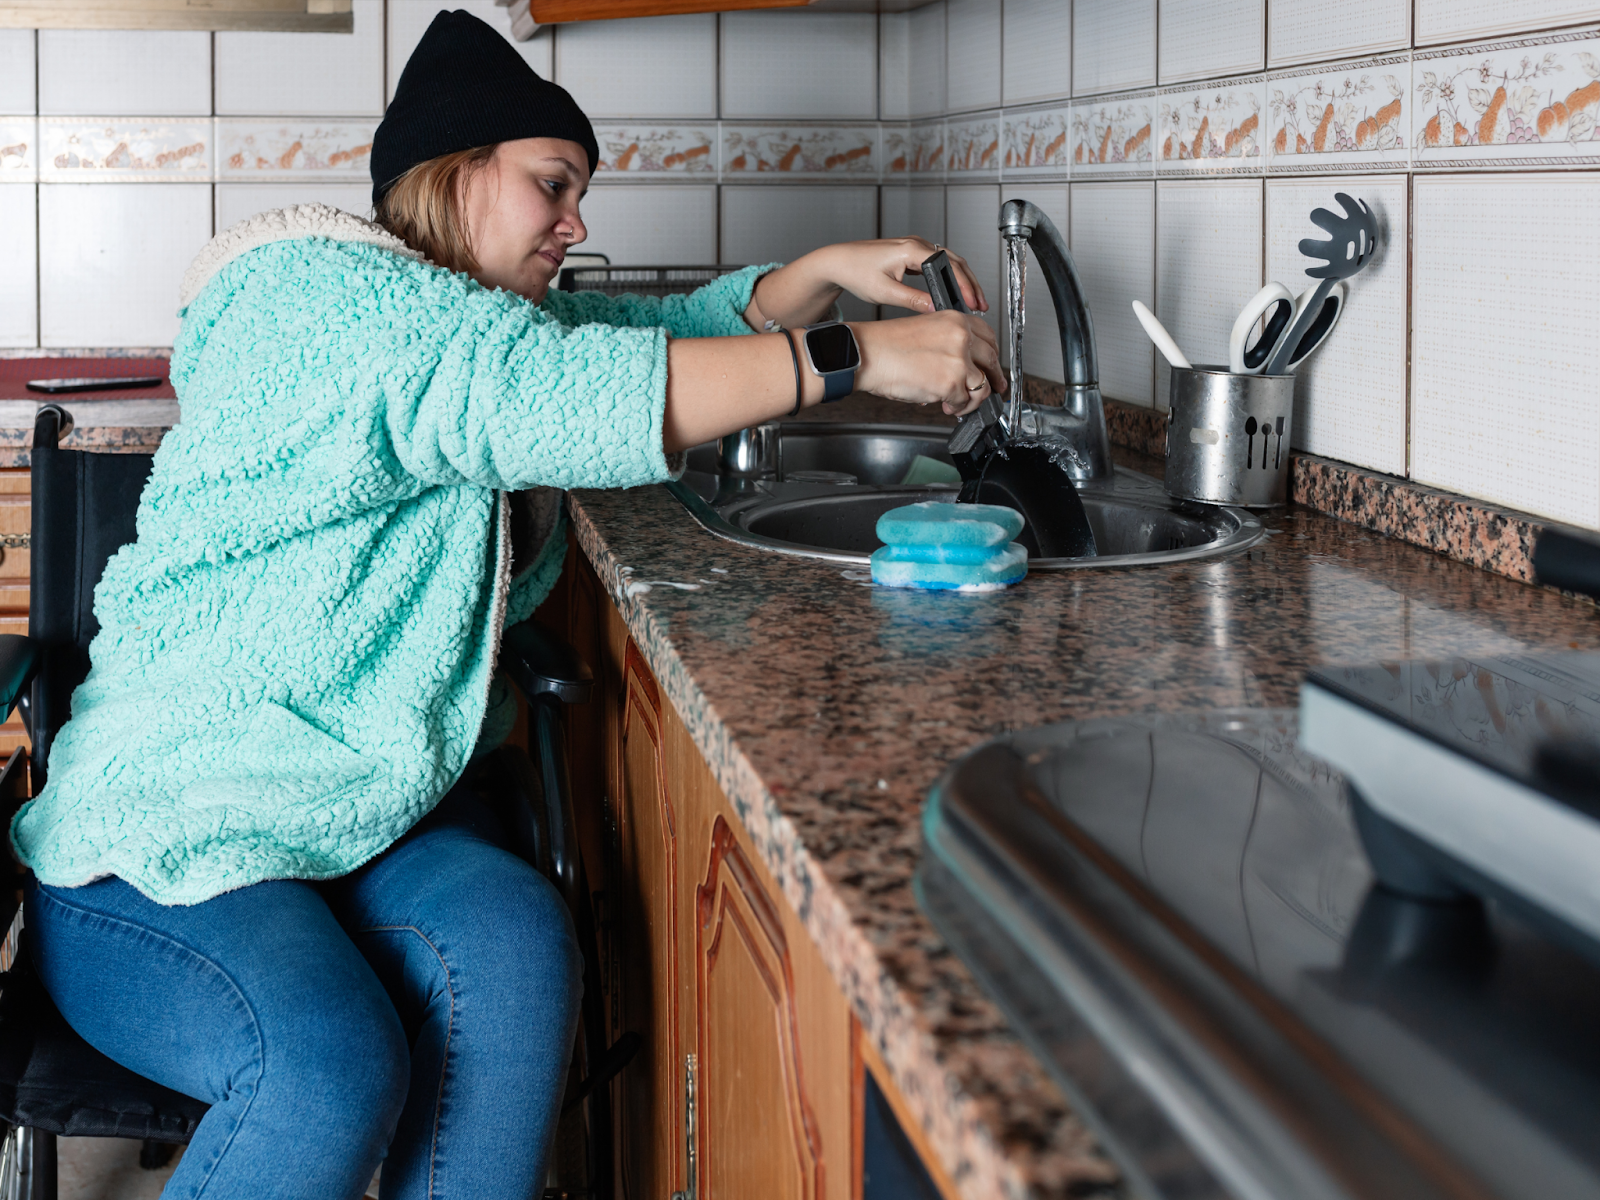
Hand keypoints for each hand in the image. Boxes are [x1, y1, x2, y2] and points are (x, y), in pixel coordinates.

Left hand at [745, 237, 988, 329]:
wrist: (839, 262)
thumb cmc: (856, 272)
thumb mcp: (885, 292)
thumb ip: (913, 301)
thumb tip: (936, 310)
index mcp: (911, 249)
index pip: (949, 265)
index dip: (964, 285)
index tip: (973, 303)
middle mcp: (916, 244)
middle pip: (955, 261)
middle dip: (971, 283)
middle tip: (982, 305)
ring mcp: (915, 248)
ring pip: (949, 262)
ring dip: (962, 280)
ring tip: (973, 301)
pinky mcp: (912, 255)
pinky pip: (938, 264)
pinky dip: (950, 278)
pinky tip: (954, 293)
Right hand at [853, 312, 1005, 417]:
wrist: (869, 354)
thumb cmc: (887, 345)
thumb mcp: (927, 331)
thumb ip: (950, 343)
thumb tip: (965, 366)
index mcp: (955, 320)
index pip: (988, 337)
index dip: (992, 355)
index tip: (993, 366)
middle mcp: (961, 337)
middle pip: (992, 360)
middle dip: (995, 379)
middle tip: (995, 389)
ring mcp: (959, 360)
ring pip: (982, 385)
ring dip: (972, 399)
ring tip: (959, 403)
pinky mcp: (951, 382)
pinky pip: (965, 402)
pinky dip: (957, 407)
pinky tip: (947, 405)